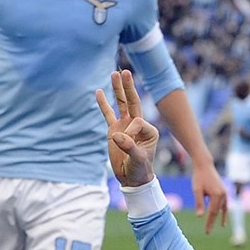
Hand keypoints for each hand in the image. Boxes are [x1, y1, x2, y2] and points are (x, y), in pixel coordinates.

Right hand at [96, 70, 158, 185]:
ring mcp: (126, 125)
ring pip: (122, 104)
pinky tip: (99, 91)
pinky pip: (108, 114)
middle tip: (125, 72)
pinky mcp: (115, 130)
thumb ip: (129, 147)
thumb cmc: (140, 169)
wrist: (132, 178)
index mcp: (149, 130)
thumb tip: (115, 136)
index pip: (138, 121)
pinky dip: (103, 103)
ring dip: (118, 90)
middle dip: (129, 88)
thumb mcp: (138, 159)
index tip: (126, 144)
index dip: (130, 132)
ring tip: (115, 73)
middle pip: (133, 102)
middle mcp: (139, 124)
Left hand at [190, 161, 227, 233]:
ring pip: (222, 209)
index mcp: (216, 195)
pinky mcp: (224, 191)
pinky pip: (225, 204)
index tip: (206, 231)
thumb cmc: (199, 177)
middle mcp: (222, 195)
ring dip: (220, 218)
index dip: (209, 223)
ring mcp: (225, 193)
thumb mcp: (197, 190)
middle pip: (217, 212)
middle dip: (212, 222)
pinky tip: (222, 219)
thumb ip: (199, 203)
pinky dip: (224, 212)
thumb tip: (200, 216)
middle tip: (207, 232)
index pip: (212, 213)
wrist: (205, 165)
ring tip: (218, 227)